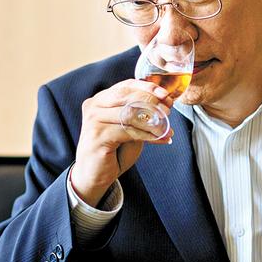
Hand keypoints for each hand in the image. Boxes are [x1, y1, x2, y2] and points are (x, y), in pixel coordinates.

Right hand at [70, 79, 174, 205]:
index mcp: (101, 100)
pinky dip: (148, 135)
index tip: (165, 94)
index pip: (126, 86)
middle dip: (151, 102)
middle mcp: (94, 106)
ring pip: (129, 114)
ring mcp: (94, 121)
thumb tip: (164, 102)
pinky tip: (160, 139)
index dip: (147, 87)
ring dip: (152, 121)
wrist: (94, 175)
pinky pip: (128, 131)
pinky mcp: (97, 136)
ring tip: (167, 128)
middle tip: (168, 111)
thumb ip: (139, 114)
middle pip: (127, 96)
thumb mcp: (128, 127)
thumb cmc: (113, 150)